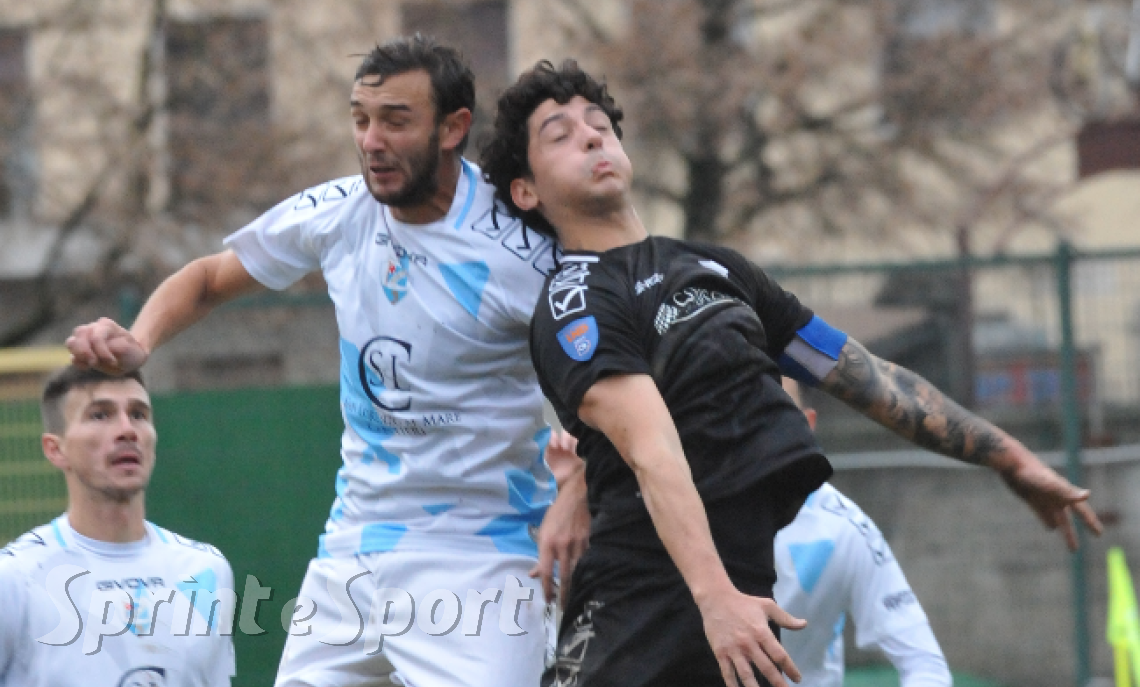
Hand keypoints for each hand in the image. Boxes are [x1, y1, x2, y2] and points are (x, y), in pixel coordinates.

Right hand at [66, 317, 148, 374]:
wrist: (130, 359)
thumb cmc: (131, 353)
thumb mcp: (130, 350)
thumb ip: (118, 347)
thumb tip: (108, 348)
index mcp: (107, 325)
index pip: (96, 336)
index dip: (102, 352)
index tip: (113, 362)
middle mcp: (93, 328)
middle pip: (79, 333)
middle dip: (86, 351)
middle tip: (95, 363)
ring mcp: (84, 337)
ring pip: (71, 342)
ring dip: (79, 355)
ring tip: (91, 364)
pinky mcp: (79, 350)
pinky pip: (71, 355)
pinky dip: (77, 362)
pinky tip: (87, 367)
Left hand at [530, 431, 588, 605]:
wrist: (577, 494)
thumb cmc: (557, 513)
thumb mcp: (543, 531)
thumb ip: (540, 554)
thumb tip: (534, 574)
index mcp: (548, 542)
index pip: (546, 571)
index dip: (547, 588)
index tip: (547, 599)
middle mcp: (563, 545)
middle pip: (565, 576)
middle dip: (564, 594)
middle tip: (563, 608)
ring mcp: (578, 543)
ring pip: (578, 570)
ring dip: (576, 586)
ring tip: (575, 598)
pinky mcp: (590, 541)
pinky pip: (588, 561)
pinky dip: (587, 572)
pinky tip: (587, 581)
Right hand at [698, 590, 805, 686]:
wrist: (716, 599)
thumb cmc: (744, 603)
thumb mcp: (767, 606)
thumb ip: (785, 618)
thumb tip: (804, 624)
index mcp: (761, 632)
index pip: (779, 655)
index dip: (790, 668)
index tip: (797, 679)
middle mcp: (749, 643)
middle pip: (766, 668)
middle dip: (778, 683)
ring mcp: (734, 649)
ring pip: (746, 674)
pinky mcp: (720, 653)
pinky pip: (727, 673)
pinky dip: (732, 684)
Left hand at [998, 451, 1102, 550]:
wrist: (1012, 464)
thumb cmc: (1032, 473)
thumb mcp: (1051, 484)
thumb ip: (1068, 492)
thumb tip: (1087, 495)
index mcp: (1064, 494)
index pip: (1082, 511)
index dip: (1090, 522)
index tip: (1099, 534)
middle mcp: (1056, 498)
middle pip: (1069, 520)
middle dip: (1075, 533)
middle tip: (1084, 545)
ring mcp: (1044, 499)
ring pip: (1057, 519)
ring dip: (1063, 529)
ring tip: (1071, 544)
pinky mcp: (1032, 499)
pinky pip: (1042, 514)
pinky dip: (1047, 521)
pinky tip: (1050, 528)